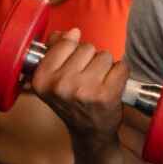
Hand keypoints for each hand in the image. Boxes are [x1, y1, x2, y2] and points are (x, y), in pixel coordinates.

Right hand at [30, 28, 127, 148]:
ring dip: (105, 67)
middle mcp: (60, 85)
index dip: (73, 49)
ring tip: (98, 83)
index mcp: (42, 78)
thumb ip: (56, 48)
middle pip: (87, 47)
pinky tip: (111, 86)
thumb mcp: (53, 77)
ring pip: (105, 56)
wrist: (89, 131)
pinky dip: (120, 73)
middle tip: (86, 79)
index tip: (72, 65)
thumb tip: (71, 32)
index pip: (66, 42)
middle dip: (90, 59)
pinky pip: (121, 66)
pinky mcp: (106, 95)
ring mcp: (84, 90)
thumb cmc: (72, 100)